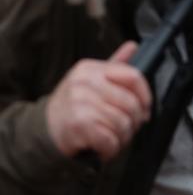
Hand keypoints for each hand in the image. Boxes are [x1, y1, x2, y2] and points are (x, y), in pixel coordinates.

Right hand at [44, 41, 151, 161]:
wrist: (43, 128)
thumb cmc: (74, 104)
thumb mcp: (91, 78)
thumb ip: (114, 64)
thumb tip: (133, 45)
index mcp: (91, 69)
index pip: (133, 76)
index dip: (145, 95)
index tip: (146, 107)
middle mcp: (84, 83)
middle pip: (130, 103)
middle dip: (135, 121)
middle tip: (130, 127)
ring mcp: (80, 104)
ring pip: (122, 123)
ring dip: (123, 137)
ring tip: (116, 138)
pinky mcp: (78, 125)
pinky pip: (110, 139)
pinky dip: (112, 148)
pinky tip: (106, 147)